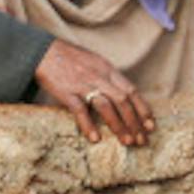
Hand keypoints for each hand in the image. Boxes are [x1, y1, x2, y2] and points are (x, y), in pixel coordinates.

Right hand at [34, 40, 154, 146]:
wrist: (43, 51)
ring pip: (106, 106)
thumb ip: (108, 77)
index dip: (143, 109)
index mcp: (108, 69)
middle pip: (123, 101)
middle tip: (142, 140)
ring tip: (127, 141)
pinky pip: (80, 110)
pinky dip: (88, 125)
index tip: (151, 125)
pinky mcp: (67, 92)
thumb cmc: (69, 58)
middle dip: (135, 122)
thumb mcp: (95, 62)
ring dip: (118, 125)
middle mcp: (99, 77)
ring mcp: (83, 84)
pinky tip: (95, 138)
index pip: (131, 90)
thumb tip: (123, 95)